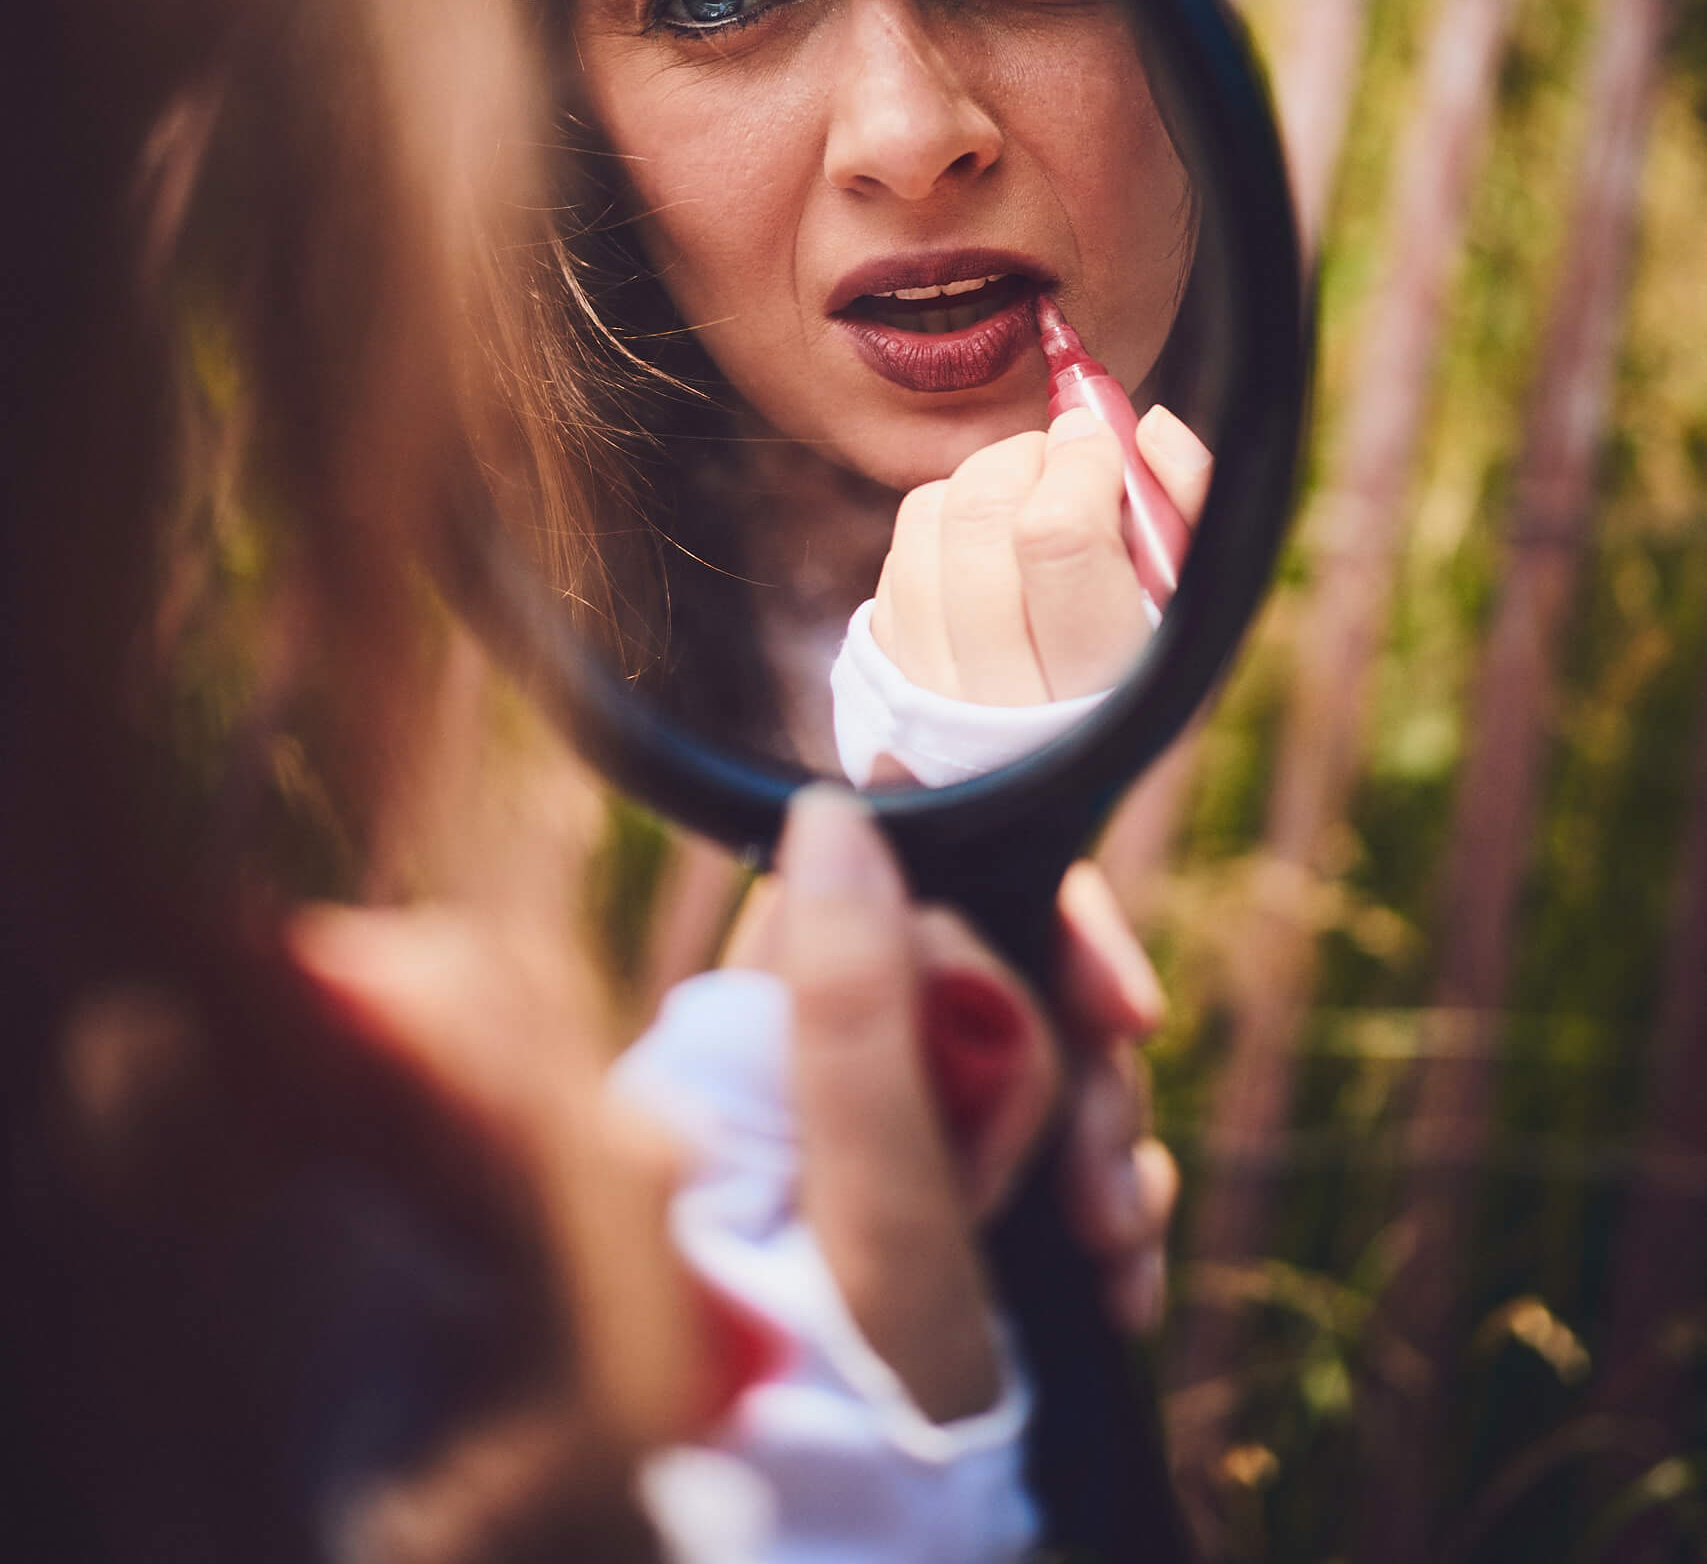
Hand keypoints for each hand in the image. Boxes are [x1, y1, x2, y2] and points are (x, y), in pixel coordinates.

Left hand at [729, 791, 1177, 1381]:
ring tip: (1111, 1248)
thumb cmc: (859, 1397)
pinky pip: (1049, 1155)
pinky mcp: (947, 1204)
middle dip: (1081, 1066)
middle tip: (1105, 1177)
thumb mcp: (874, 1200)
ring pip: (1038, 1066)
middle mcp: (830, 1071)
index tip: (1114, 1003)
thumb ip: (859, 1006)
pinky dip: (1101, 1210)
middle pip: (997, 976)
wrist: (873, 1549)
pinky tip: (1116, 1281)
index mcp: (779, 1035)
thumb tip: (835, 810)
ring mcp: (895, 1141)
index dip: (1034, 924)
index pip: (917, 887)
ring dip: (1103, 1146)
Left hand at [871, 403, 1212, 705]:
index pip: (1056, 538)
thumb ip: (1187, 506)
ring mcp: (928, 691)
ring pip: (925, 522)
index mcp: (1100, 684)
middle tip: (1062, 465)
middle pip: (980, 517)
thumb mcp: (1194, 604)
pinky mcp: (888, 673)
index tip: (1098, 442)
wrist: (1062, 774)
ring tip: (1025, 505)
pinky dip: (940, 527)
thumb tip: (1147, 427)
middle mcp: (1000, 698)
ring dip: (979, 484)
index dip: (1077, 463)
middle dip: (1025, 458)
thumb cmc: (1144, 670)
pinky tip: (986, 553)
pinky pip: (894, 555)